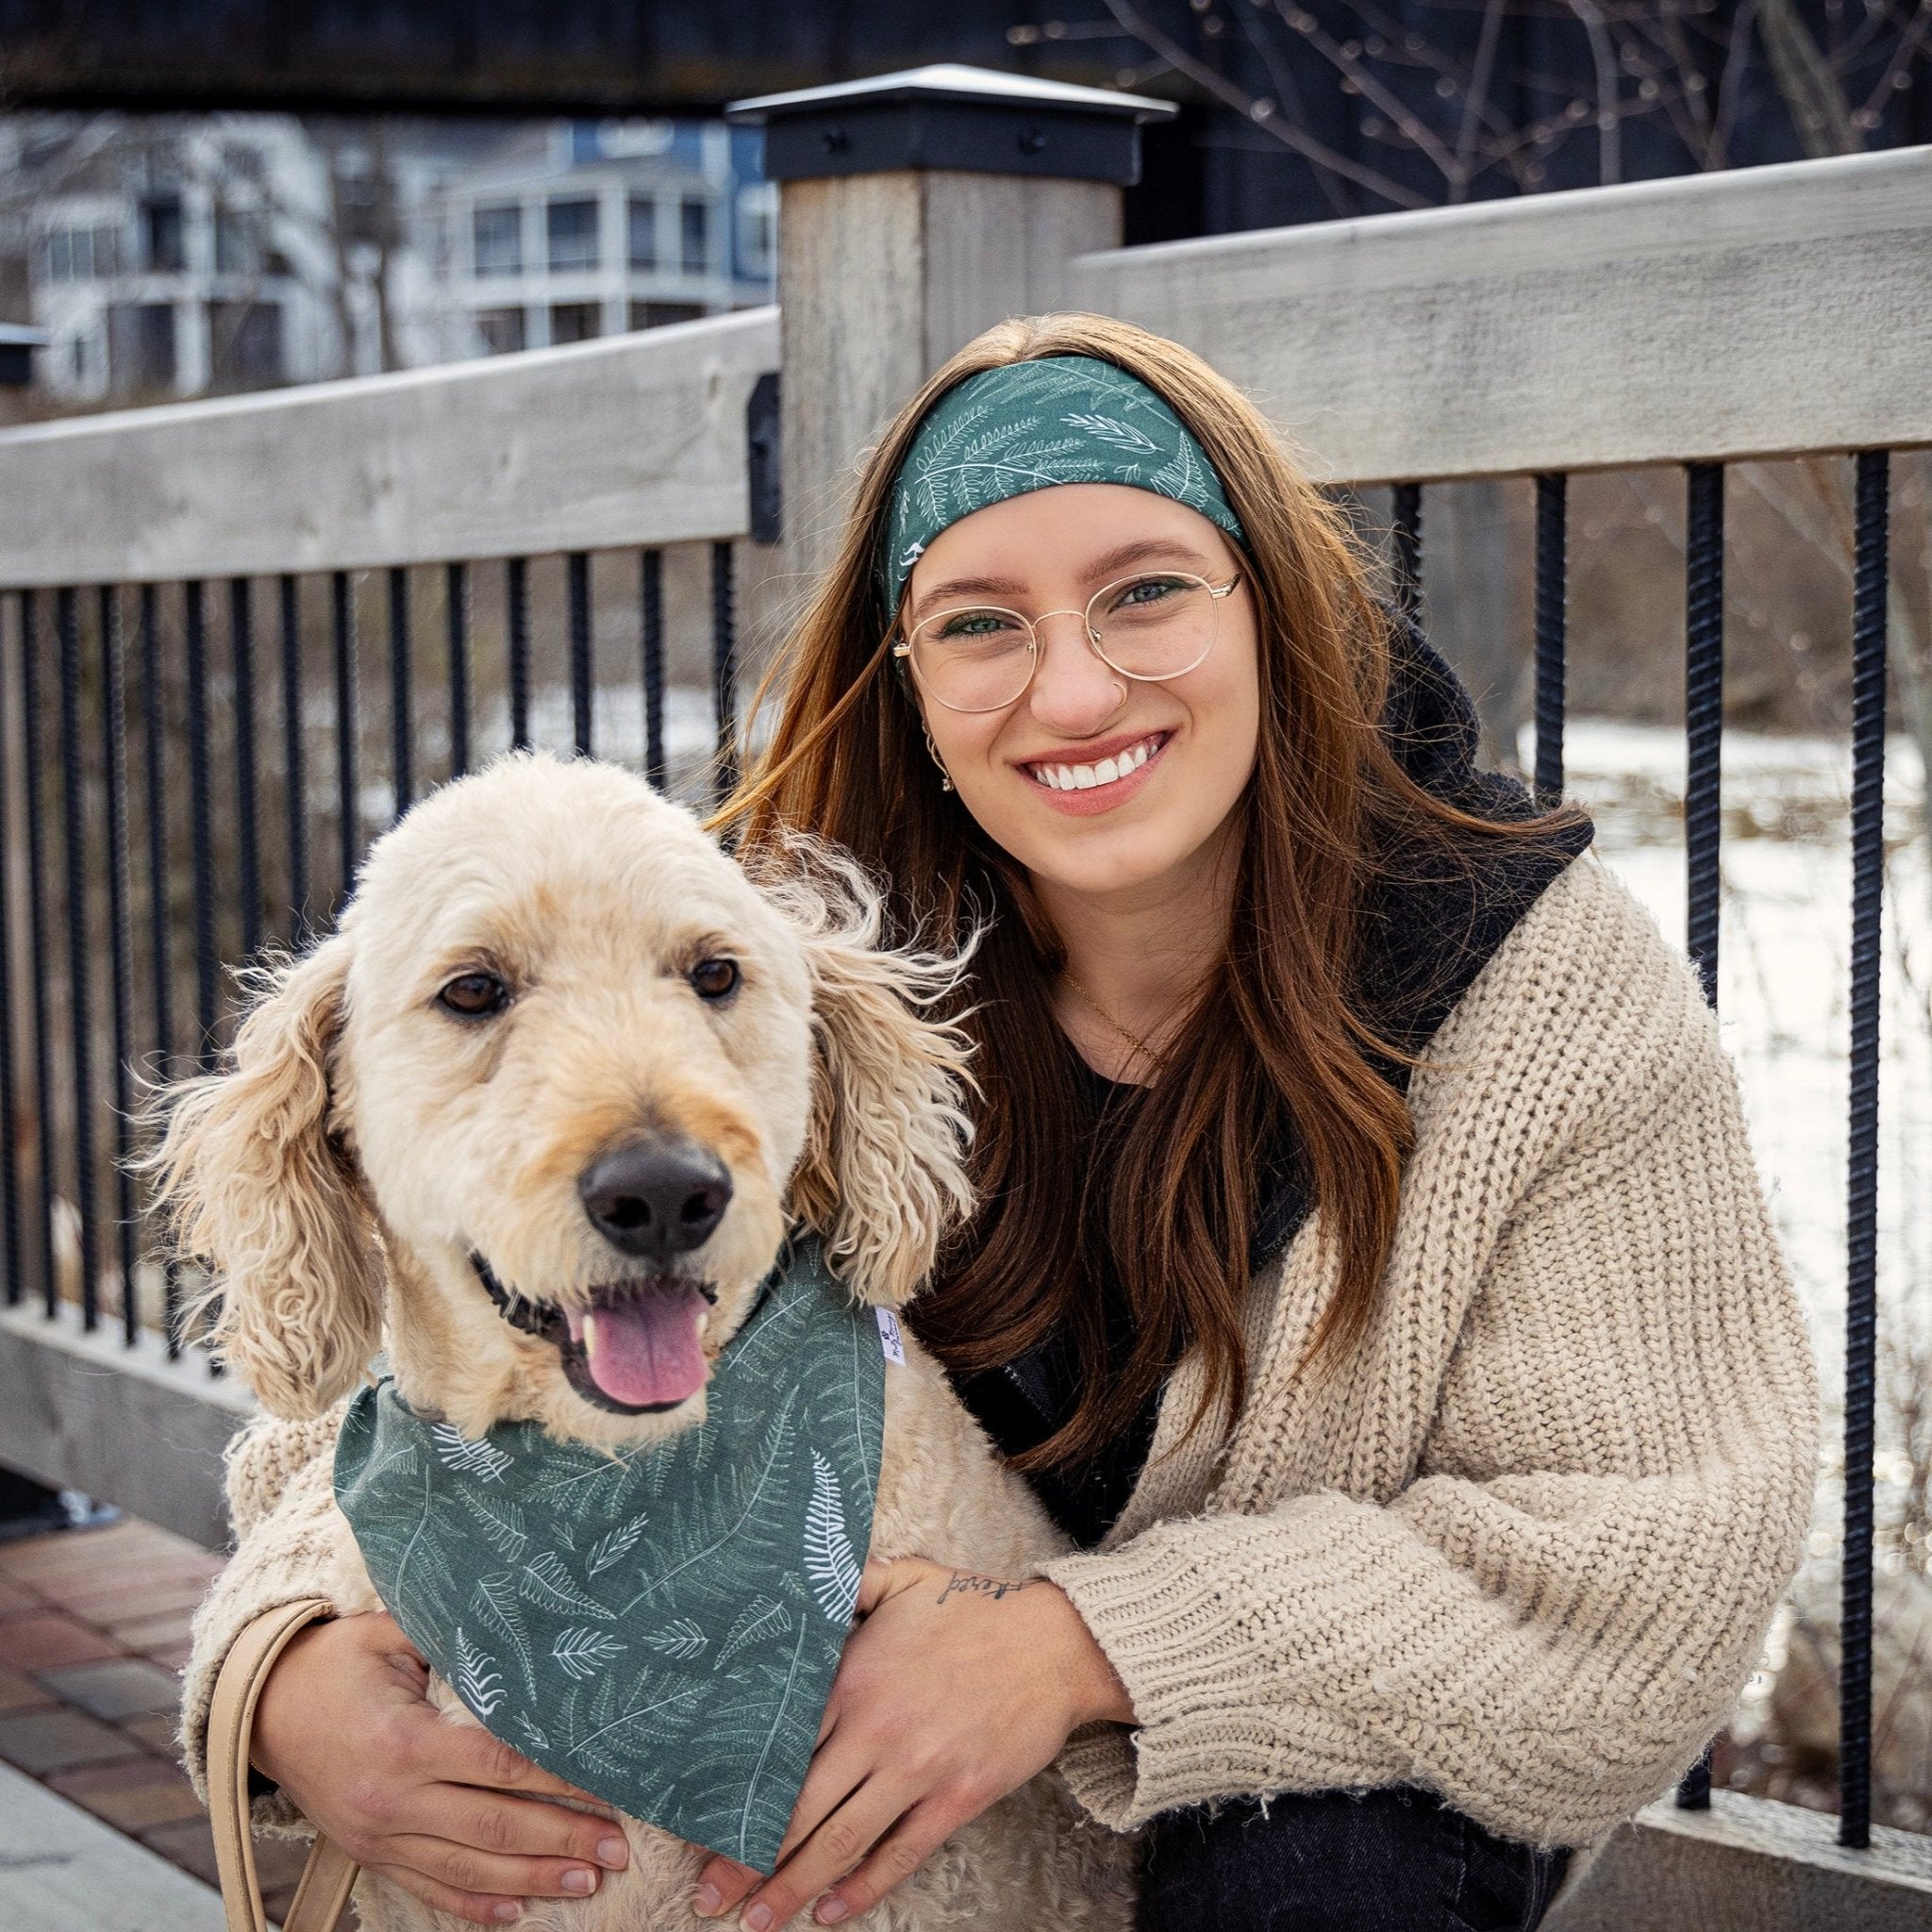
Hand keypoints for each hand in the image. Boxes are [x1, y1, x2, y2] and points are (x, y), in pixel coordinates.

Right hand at [249, 1610, 630, 1924]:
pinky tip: (517, 1913)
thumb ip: (452, 1640)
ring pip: (469, 1867)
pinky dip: (475, 1904)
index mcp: (404, 1741)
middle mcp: (393, 1800)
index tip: (607, 1782)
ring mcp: (380, 1835)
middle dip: (561, 1837)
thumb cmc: (335, 1663)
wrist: (261, 1709)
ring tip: (589, 1880)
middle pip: (493, 1825)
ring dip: (532, 1877)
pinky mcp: (370, 1854)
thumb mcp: (388, 1634)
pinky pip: (428, 1888)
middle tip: (619, 1847)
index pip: (498, 1765)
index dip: (556, 1778)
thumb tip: (523, 1630)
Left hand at [692, 1557, 1131, 1928]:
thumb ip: (847, 1582)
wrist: (1055, 1644)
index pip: (779, 1749)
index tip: (701, 1823)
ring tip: (758, 1921)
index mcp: (853, 1680)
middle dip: (747, 1860)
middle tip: (710, 1895)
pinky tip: (831, 1911)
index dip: (737, 1790)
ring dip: (793, 1888)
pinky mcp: (958, 1797)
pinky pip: (901, 1855)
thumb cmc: (974, 1609)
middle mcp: (878, 1731)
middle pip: (797, 1809)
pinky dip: (862, 1890)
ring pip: (841, 1842)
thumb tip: (800, 1578)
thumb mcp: (903, 1576)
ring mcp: (919, 1769)